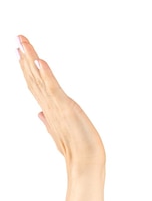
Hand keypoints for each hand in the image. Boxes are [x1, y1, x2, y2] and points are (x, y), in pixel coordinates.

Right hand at [17, 35, 104, 171]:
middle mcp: (48, 106)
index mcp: (48, 110)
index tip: (19, 53)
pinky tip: (39, 60)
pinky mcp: (66, 108)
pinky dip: (46, 74)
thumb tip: (39, 114)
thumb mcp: (59, 133)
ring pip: (39, 79)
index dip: (27, 69)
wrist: (85, 162)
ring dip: (31, 59)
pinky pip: (53, 88)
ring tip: (22, 42)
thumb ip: (48, 122)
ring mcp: (56, 107)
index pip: (34, 85)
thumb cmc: (76, 150)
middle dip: (25, 58)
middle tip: (17, 38)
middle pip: (33, 78)